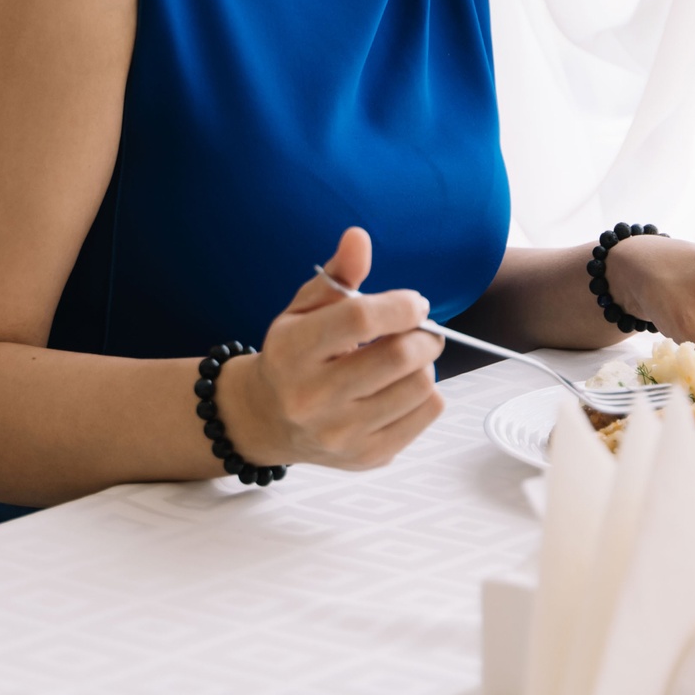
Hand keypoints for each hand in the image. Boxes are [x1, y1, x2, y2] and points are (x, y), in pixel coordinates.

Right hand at [216, 226, 444, 469]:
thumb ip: (336, 275)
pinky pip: (426, 414)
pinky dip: (427, 392)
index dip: (400, 305)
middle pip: (398, 356)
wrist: (267, 420)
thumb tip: (359, 237)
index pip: (360, 320)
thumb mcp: (303, 310)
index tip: (414, 302)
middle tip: (419, 328)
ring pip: (420, 386)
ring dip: (425, 363)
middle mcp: (313, 398)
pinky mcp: (368, 456)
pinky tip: (402, 385)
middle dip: (423, 333)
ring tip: (406, 357)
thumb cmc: (292, 355)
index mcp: (292, 353)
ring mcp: (342, 434)